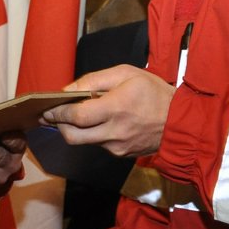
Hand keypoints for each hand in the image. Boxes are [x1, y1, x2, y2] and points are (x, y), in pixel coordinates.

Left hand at [40, 65, 172, 157]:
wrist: (181, 121)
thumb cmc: (153, 92)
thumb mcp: (126, 74)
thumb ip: (94, 81)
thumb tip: (68, 90)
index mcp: (116, 108)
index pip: (76, 116)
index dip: (58, 113)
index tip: (47, 108)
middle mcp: (115, 132)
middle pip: (73, 136)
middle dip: (59, 125)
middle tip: (53, 114)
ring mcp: (118, 147)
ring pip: (85, 141)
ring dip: (77, 129)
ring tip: (79, 114)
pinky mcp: (121, 154)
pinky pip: (99, 144)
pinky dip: (93, 134)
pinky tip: (100, 122)